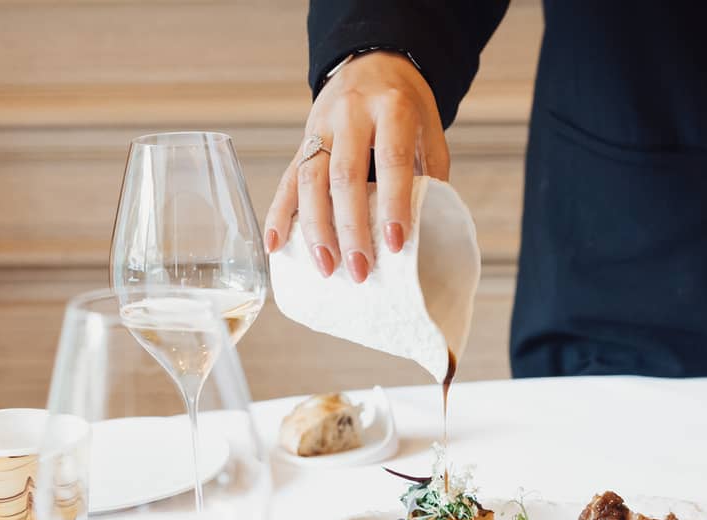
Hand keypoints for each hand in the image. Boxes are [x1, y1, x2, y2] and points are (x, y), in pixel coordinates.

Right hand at [264, 52, 449, 282]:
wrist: (373, 62)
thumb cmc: (406, 106)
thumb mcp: (428, 129)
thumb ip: (429, 174)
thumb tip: (426, 229)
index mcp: (391, 108)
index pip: (391, 160)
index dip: (393, 203)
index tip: (394, 243)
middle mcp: (351, 114)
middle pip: (344, 176)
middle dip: (350, 228)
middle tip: (360, 269)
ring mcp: (320, 126)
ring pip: (311, 180)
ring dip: (316, 229)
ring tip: (327, 267)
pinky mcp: (302, 140)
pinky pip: (287, 179)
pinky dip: (279, 214)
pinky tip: (276, 244)